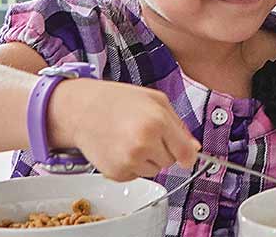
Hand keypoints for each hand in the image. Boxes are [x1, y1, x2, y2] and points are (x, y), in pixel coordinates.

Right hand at [48, 79, 198, 181]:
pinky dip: (132, 166)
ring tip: (130, 139)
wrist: (81, 110)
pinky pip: (136, 176)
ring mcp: (129, 161)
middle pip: (171, 162)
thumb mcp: (155, 101)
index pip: (186, 153)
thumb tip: (194, 149)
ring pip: (154, 171)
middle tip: (145, 134)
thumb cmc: (117, 101)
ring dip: (147, 159)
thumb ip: (179, 125)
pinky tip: (120, 149)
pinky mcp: (116, 173)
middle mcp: (143, 144)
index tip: (186, 155)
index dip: (188, 155)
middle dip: (163, 150)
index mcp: (157, 122)